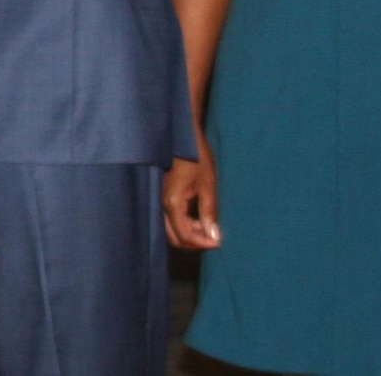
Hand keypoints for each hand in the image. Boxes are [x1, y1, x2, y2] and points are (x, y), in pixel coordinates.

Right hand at [161, 135, 221, 249]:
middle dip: (195, 242)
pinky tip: (198, 218)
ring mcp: (161, 200)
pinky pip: (171, 220)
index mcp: (173, 203)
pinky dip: (184, 224)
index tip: (219, 243)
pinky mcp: (163, 196)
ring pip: (171, 230)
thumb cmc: (197, 158)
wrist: (183, 137)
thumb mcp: (208, 186)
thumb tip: (214, 237)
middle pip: (174, 238)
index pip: (184, 236)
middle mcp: (163, 205)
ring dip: (190, 234)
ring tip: (208, 226)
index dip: (203, 243)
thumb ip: (209, 213)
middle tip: (214, 237)